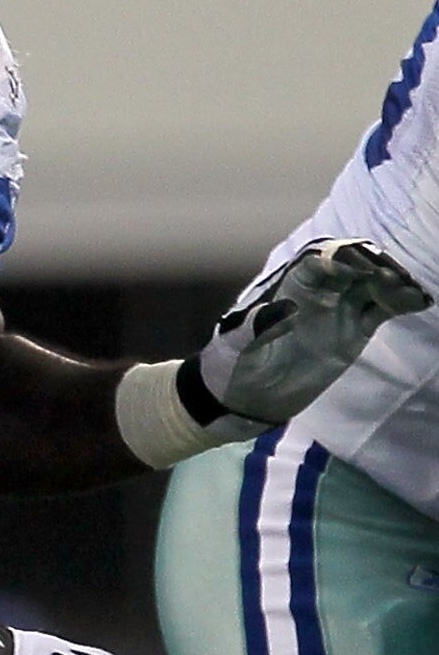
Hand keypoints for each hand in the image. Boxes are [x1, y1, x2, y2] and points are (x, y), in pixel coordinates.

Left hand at [191, 235, 430, 424]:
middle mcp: (321, 288)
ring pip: (374, 283)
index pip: (321, 259)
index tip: (360, 271)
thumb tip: (278, 311)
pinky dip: (402, 302)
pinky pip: (383, 308)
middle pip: (355, 264)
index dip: (342, 260)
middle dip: (375, 265)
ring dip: (394, 282)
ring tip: (412, 292)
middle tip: (393, 279)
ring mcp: (341, 306)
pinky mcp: (356, 328)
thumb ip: (257, 326)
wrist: (248, 395)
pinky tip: (420, 302)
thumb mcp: (238, 344)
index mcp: (292, 283)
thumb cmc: (235, 362)